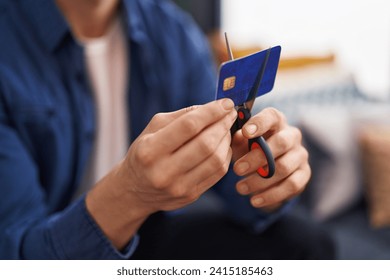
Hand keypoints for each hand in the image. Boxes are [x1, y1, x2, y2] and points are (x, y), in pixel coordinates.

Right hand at [86, 99, 236, 248]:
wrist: (135, 190)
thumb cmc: (145, 153)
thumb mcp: (153, 129)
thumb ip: (181, 116)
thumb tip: (212, 108)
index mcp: (150, 150)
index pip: (189, 126)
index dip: (211, 112)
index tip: (226, 103)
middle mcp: (164, 171)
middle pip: (206, 144)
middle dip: (223, 125)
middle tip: (230, 114)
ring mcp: (179, 186)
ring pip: (216, 160)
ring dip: (227, 140)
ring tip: (226, 129)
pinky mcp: (191, 195)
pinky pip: (218, 173)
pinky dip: (225, 155)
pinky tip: (223, 145)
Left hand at [231, 107, 310, 209]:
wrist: (267, 171)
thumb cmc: (250, 150)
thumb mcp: (241, 143)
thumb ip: (238, 139)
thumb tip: (234, 135)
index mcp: (276, 122)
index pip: (272, 116)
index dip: (260, 123)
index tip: (245, 132)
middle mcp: (292, 135)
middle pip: (281, 143)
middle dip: (257, 157)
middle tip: (237, 169)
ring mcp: (300, 155)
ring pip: (284, 167)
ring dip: (260, 180)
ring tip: (240, 188)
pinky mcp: (304, 174)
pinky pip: (291, 185)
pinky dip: (271, 195)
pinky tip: (254, 201)